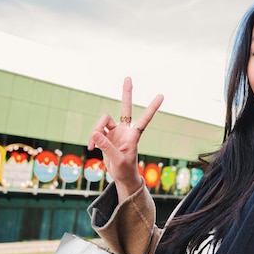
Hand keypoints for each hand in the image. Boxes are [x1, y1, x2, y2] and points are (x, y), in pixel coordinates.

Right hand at [87, 77, 163, 200]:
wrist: (121, 176)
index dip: (152, 108)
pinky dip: (92, 139)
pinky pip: (96, 131)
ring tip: (93, 146)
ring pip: (103, 120)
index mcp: (134, 136)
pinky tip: (91, 148)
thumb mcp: (117, 160)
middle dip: (127, 93)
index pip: (145, 119)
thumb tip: (95, 133)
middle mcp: (125, 130)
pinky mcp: (105, 135)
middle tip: (128, 77)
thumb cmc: (125, 170)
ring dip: (95, 131)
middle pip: (125, 108)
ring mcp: (115, 131)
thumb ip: (107, 147)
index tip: (162, 96)